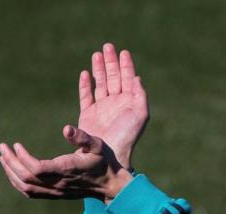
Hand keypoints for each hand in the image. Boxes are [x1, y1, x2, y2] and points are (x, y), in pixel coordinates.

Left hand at [0, 125, 132, 201]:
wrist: (110, 185)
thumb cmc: (104, 161)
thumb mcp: (98, 145)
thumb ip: (82, 137)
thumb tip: (66, 128)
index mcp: (66, 170)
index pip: (37, 169)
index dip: (23, 158)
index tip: (16, 145)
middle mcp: (58, 184)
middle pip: (27, 178)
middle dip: (11, 163)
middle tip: (2, 147)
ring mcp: (55, 191)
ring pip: (26, 187)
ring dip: (11, 173)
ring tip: (3, 157)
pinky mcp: (54, 194)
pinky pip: (30, 192)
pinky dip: (17, 182)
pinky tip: (13, 171)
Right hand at [77, 43, 148, 168]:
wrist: (110, 155)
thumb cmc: (127, 135)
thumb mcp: (140, 114)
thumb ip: (140, 94)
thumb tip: (137, 78)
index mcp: (129, 102)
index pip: (128, 79)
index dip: (126, 65)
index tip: (123, 52)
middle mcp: (115, 104)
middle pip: (113, 77)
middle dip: (111, 62)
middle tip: (108, 46)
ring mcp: (101, 109)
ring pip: (100, 84)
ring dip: (99, 69)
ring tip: (97, 54)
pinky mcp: (88, 115)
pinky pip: (86, 96)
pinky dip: (85, 85)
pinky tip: (85, 74)